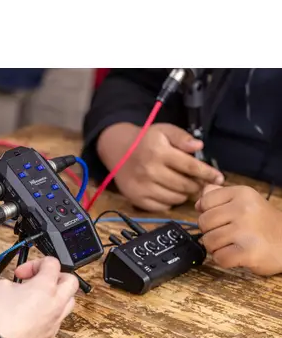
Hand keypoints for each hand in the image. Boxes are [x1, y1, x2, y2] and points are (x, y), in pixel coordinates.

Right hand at [0, 257, 78, 337]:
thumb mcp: (1, 286)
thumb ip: (14, 282)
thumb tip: (17, 287)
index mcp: (46, 286)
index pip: (53, 263)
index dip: (36, 264)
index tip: (23, 272)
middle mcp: (56, 303)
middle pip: (71, 282)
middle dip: (57, 277)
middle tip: (40, 280)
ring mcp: (55, 321)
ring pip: (68, 303)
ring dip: (57, 296)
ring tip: (39, 298)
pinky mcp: (50, 336)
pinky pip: (56, 320)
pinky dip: (48, 314)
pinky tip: (32, 316)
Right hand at [97, 122, 224, 210]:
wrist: (117, 151)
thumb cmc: (145, 141)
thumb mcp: (164, 131)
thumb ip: (182, 137)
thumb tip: (198, 147)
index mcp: (159, 152)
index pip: (190, 167)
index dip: (207, 174)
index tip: (219, 178)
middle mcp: (150, 171)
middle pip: (184, 185)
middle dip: (197, 185)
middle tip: (200, 183)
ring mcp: (142, 187)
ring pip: (175, 198)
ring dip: (184, 194)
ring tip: (184, 186)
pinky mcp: (137, 199)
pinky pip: (162, 207)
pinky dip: (170, 201)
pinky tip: (170, 192)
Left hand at [196, 185, 281, 275]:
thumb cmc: (263, 224)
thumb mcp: (246, 202)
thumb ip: (221, 196)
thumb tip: (198, 202)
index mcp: (242, 193)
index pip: (205, 201)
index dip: (208, 213)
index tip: (223, 219)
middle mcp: (243, 209)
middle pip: (203, 222)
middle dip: (210, 232)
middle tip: (228, 235)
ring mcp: (245, 230)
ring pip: (208, 241)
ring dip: (217, 248)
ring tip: (233, 245)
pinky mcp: (248, 252)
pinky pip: (219, 258)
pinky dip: (224, 260)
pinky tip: (237, 255)